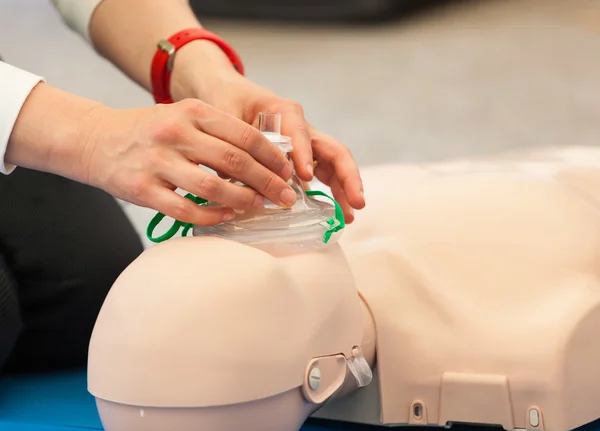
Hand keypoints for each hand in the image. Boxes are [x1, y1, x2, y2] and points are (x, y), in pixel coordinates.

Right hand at [82, 99, 296, 225]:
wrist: (95, 140)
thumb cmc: (149, 132)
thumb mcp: (183, 117)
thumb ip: (218, 133)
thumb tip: (264, 161)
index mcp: (191, 112)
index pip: (244, 135)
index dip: (272, 157)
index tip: (288, 172)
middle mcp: (175, 133)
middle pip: (234, 161)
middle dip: (268, 182)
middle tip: (286, 197)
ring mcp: (157, 162)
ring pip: (212, 186)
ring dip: (243, 200)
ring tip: (260, 206)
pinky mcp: (142, 189)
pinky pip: (186, 209)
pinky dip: (212, 215)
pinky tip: (227, 215)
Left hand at [171, 46, 365, 223]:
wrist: (233, 96)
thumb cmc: (230, 102)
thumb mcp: (226, 115)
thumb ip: (231, 141)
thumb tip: (230, 176)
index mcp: (284, 111)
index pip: (300, 132)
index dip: (304, 153)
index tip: (305, 175)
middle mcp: (302, 127)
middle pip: (334, 150)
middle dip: (347, 177)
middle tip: (356, 202)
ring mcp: (308, 144)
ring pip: (335, 165)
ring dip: (346, 189)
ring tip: (350, 215)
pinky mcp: (306, 158)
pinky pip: (326, 174)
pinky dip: (333, 193)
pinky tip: (340, 213)